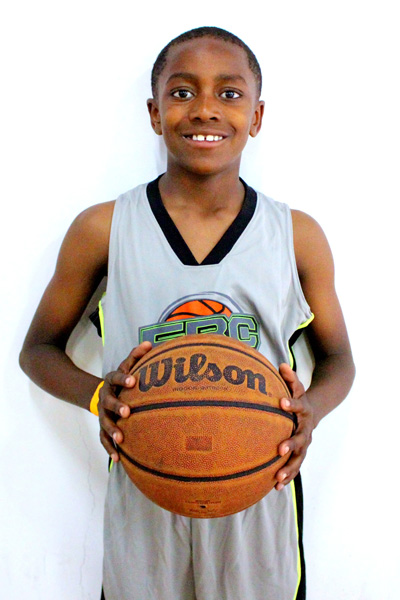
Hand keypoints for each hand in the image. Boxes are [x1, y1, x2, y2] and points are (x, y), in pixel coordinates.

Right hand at [98, 341, 151, 460]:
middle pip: (108, 402)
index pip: (116, 376)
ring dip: (112, 431)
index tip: (134, 380)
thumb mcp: (127, 366)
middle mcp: (105, 397)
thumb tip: (149, 343)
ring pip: (104, 423)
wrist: (100, 393)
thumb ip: (137, 355)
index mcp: (111, 381)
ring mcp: (102, 413)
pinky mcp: (102, 427)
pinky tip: (118, 459)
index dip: (124, 378)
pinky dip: (110, 449)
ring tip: (121, 439)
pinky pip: (103, 439)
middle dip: (117, 406)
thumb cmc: (123, 380)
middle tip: (127, 412)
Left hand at [274, 363, 314, 490]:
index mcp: (304, 410)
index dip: (291, 403)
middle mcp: (306, 429)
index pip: (298, 404)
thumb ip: (289, 377)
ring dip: (289, 468)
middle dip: (291, 444)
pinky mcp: (300, 454)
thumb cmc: (298, 397)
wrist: (315, 411)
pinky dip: (286, 477)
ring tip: (278, 477)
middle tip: (280, 449)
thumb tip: (280, 364)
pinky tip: (275, 487)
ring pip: (299, 458)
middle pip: (301, 438)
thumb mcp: (296, 386)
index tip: (281, 402)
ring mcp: (305, 443)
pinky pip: (294, 467)